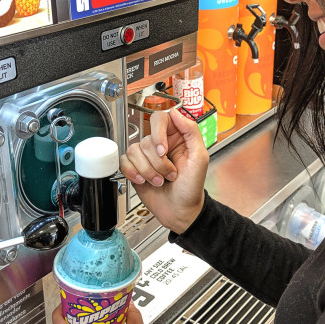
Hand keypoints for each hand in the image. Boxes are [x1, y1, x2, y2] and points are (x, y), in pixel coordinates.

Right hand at [120, 108, 208, 233]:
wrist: (181, 210)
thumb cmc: (192, 187)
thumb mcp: (200, 158)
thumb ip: (191, 131)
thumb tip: (176, 113)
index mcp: (176, 137)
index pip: (160, 119)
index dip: (158, 134)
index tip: (163, 151)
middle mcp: (159, 144)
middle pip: (146, 140)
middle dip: (157, 162)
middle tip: (170, 174)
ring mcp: (146, 156)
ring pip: (134, 151)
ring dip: (148, 171)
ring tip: (160, 181)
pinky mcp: (134, 168)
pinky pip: (124, 162)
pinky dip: (134, 173)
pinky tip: (144, 181)